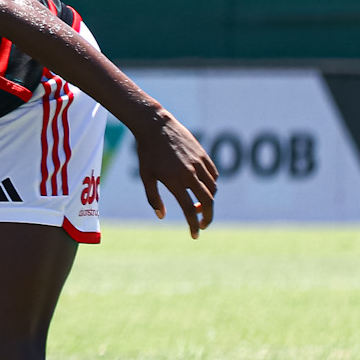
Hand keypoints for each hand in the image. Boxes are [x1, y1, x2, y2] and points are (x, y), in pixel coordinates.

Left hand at [133, 110, 215, 237]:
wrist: (155, 125)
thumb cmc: (146, 153)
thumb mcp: (146, 176)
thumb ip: (154, 198)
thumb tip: (162, 216)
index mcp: (175, 181)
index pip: (189, 210)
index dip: (193, 225)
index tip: (195, 234)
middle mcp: (190, 174)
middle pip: (208, 202)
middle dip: (208, 217)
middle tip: (203, 225)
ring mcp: (199, 164)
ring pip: (213, 189)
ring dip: (209, 201)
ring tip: (198, 206)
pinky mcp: (204, 155)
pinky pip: (214, 175)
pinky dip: (212, 185)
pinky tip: (203, 189)